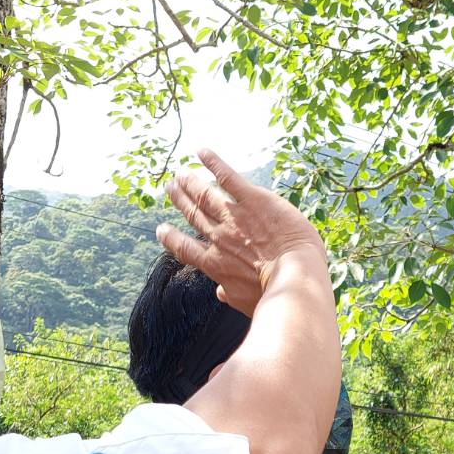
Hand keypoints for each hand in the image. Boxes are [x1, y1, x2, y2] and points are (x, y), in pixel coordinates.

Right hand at [156, 150, 328, 314]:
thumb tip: (219, 293)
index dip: (172, 239)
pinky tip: (202, 152)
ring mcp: (235, 216)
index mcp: (216, 264)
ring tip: (180, 173)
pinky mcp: (254, 199)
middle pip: (194, 215)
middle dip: (180, 201)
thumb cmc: (272, 296)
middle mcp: (220, 238)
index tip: (161, 230)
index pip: (187, 249)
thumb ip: (229, 295)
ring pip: (205, 195)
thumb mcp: (245, 302)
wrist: (293, 277)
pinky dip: (213, 163)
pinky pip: (228, 177)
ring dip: (191, 183)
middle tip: (169, 188)